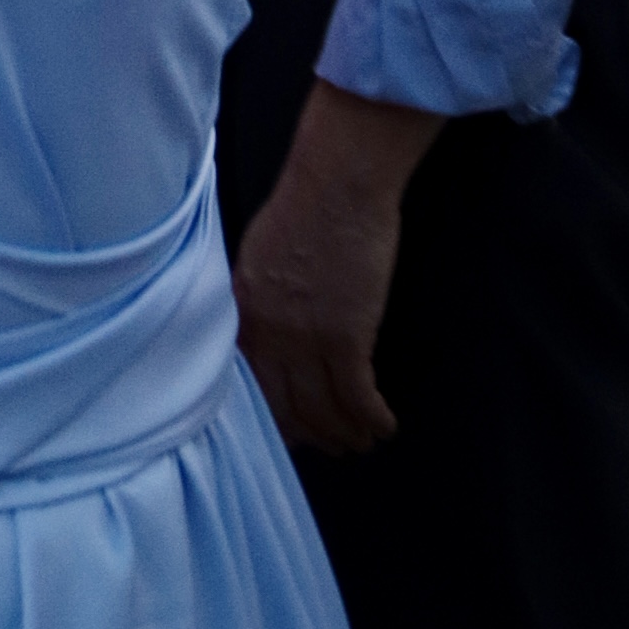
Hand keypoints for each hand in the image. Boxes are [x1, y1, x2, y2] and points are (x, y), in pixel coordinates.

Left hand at [233, 85, 432, 454]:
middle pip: (285, 404)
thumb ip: (259, 297)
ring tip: (362, 441)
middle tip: (329, 446)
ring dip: (345, 432)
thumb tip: (267, 330)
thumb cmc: (304, 204)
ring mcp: (305, 337)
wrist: (336, 182)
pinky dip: (372, 418)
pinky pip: (357, 396)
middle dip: (309, 434)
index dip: (272, 412)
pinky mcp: (346, 336)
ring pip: (323, 408)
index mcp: (244, 307)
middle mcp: (268, 330)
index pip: (249, 380)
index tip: (288, 430)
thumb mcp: (261, 253)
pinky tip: (385, 425)